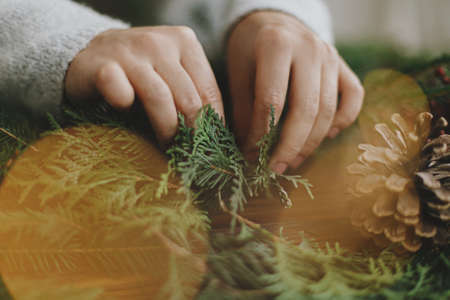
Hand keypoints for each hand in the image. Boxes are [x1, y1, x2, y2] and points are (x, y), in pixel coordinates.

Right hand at [65, 26, 223, 143]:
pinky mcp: (101, 65)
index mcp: (184, 41)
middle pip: (187, 97)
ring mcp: (129, 51)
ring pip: (159, 97)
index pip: (209, 91)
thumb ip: (192, 94)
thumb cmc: (140, 73)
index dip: (212, 124)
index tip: (211, 146)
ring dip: (166, 129)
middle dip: (191, 132)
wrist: (91, 54)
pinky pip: (120, 92)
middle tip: (190, 155)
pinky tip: (126, 112)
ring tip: (167, 147)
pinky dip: (126, 106)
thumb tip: (217, 135)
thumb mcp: (170, 74)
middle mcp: (159, 42)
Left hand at [227, 11, 363, 173]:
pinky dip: (342, 121)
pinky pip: (353, 98)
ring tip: (293, 160)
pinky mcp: (344, 65)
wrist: (274, 22)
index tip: (252, 155)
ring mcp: (331, 56)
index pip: (271, 101)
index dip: (261, 134)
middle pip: (306, 109)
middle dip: (290, 146)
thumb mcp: (238, 74)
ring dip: (312, 142)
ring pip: (329, 110)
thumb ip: (243, 111)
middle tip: (276, 167)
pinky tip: (325, 136)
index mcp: (277, 45)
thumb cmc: (250, 50)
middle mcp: (310, 48)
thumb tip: (251, 153)